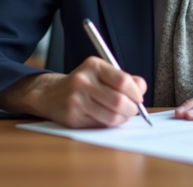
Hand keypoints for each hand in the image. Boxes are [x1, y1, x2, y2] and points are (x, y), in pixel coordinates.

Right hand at [0, 56, 146, 128]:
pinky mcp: (72, 117)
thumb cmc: (83, 84)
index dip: (136, 92)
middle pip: (118, 101)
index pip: (122, 80)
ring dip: (122, 119)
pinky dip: (109, 124)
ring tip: (121, 115)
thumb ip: (124, 78)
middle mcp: (83, 81)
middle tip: (132, 110)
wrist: (50, 94)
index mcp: (93, 66)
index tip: (138, 98)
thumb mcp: (102, 73)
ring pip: (111, 117)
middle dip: (131, 109)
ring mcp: (76, 100)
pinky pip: (100, 125)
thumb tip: (141, 88)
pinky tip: (107, 118)